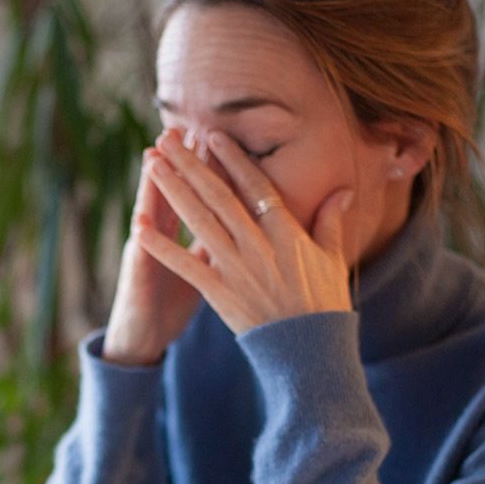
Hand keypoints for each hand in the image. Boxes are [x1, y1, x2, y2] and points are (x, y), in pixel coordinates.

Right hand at [103, 143, 203, 365]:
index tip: (216, 136)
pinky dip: (141, 243)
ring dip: (150, 189)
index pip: (197, 194)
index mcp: (179, 233)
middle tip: (185, 128)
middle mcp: (159, 238)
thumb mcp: (200, 267)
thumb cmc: (170, 301)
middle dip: (179, 163)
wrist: (142, 337)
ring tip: (152, 157)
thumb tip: (243, 217)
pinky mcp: (138, 282)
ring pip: (148, 217)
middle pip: (172, 194)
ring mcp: (145, 257)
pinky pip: (140, 262)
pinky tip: (138, 223)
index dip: (205, 167)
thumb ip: (217, 240)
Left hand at [134, 129, 353, 335]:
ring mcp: (237, 268)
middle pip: (219, 196)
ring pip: (199, 221)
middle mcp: (259, 245)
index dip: (233, 159)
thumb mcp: (333, 258)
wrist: (310, 349)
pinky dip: (161, 247)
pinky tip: (139, 227)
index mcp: (286, 232)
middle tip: (166, 139)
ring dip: (172, 191)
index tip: (212, 134)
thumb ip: (332, 220)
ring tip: (151, 165)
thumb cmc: (324, 303)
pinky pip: (185, 266)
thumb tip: (345, 189)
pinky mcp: (220, 293)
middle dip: (190, 164)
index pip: (255, 186)